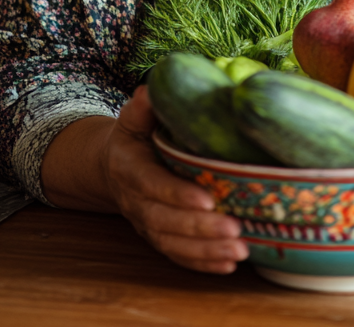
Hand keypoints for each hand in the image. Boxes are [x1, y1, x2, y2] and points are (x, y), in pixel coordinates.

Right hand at [97, 85, 247, 273]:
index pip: (152, 184)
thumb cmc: (133, 137)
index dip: (177, 194)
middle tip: (235, 228)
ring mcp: (147, 223)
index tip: (207, 198)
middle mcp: (136, 202)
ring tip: (239, 249)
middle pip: (165, 221)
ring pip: (173, 243)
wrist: (113, 166)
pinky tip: (229, 263)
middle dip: (200, 228)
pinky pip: (178, 256)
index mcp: (130, 168)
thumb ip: (143, 107)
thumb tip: (151, 90)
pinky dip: (203, 263)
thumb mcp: (133, 117)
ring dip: (207, 250)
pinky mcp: (159, 237)